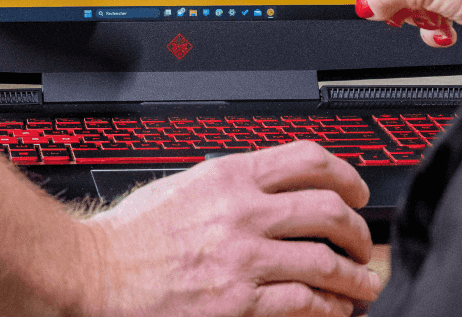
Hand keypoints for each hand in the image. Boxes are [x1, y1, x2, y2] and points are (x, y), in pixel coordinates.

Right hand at [84, 141, 379, 316]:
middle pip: (328, 208)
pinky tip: (335, 310)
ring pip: (325, 259)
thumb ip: (230, 183)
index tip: (356, 192)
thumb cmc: (133, 234)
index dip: (346, 175)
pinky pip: (304, 302)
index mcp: (230, 176)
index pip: (307, 159)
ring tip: (362, 283)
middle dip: (358, 229)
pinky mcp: (238, 303)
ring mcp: (242, 257)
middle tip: (363, 242)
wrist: (98, 274)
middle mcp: (242, 211)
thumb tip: (268, 186)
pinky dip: (330, 307)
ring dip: (354, 274)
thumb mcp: (186, 185)